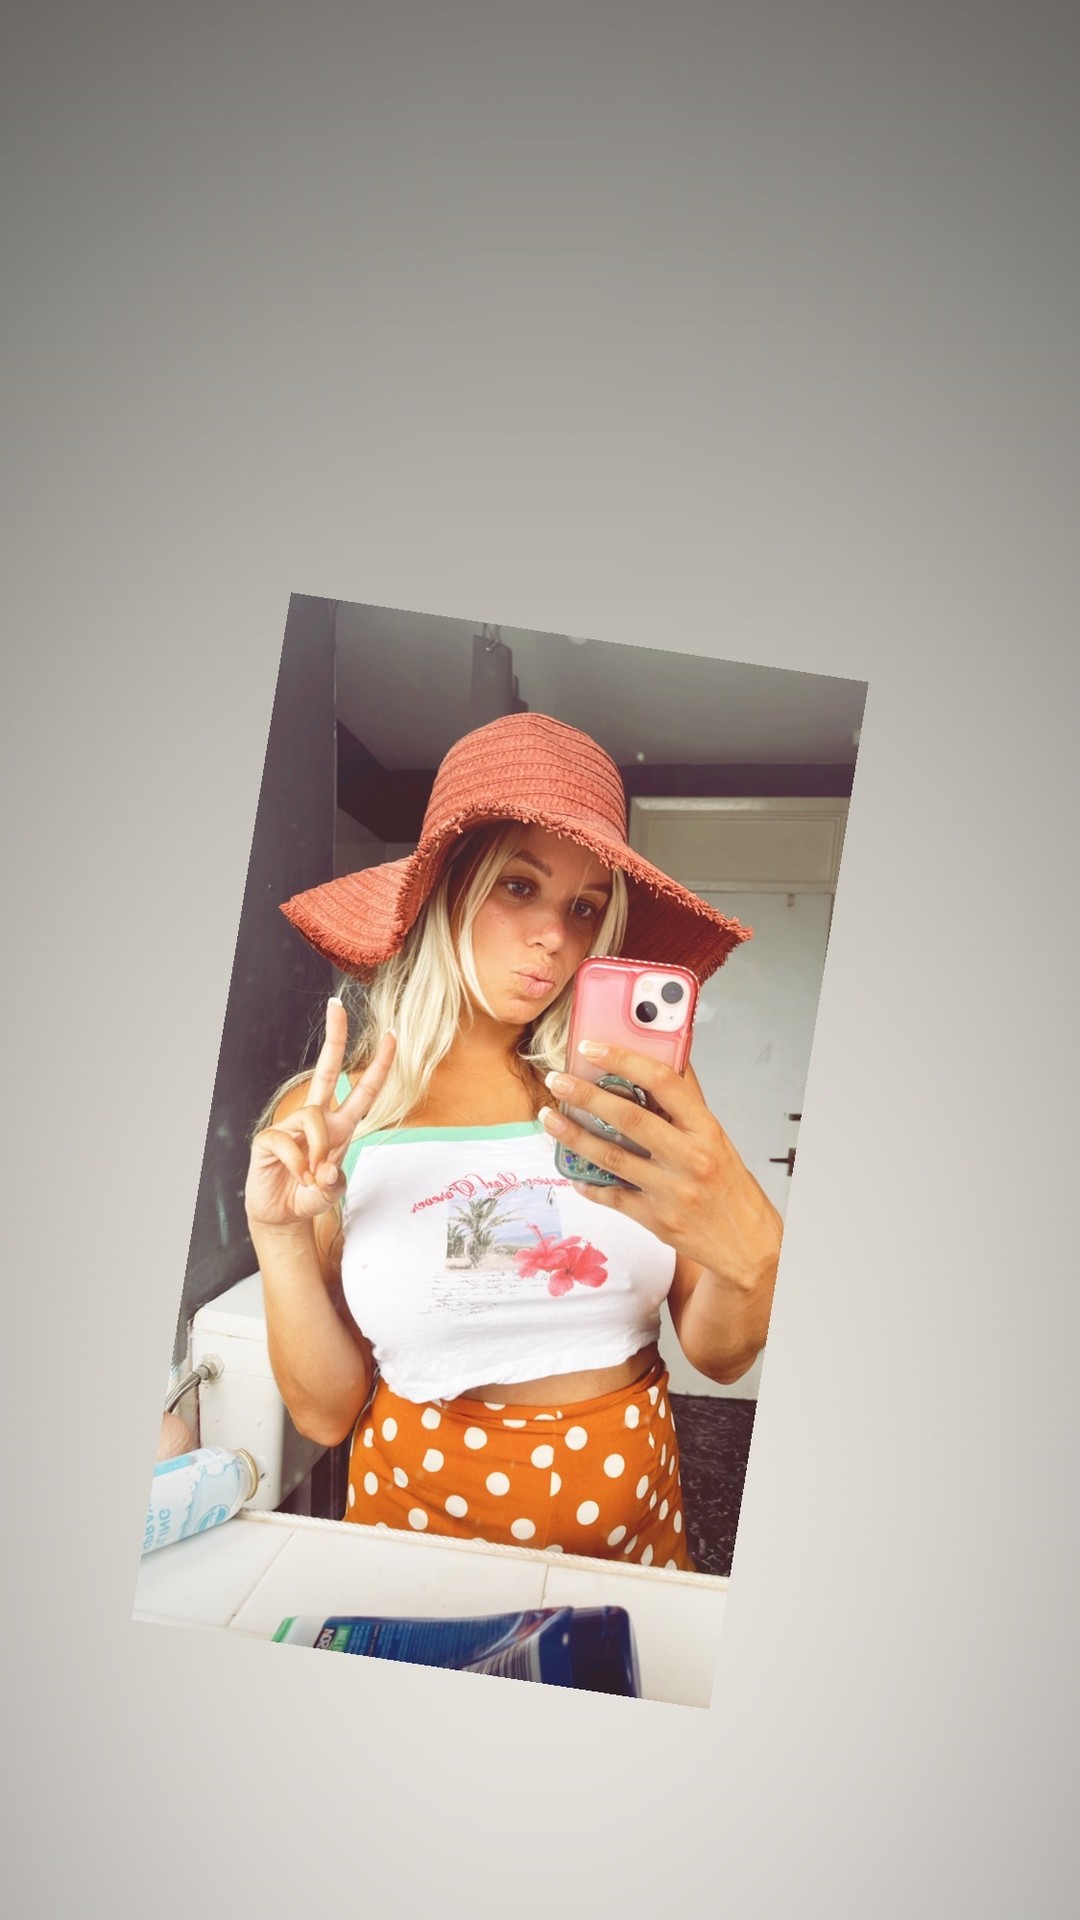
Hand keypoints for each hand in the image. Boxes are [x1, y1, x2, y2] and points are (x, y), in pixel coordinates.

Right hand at [244, 999, 395, 1230]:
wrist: (280, 1216)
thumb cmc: (309, 1196)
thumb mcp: (331, 1192)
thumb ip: (333, 1182)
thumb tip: (325, 1168)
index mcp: (340, 1126)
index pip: (364, 1091)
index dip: (380, 1065)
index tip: (392, 1035)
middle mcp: (317, 1119)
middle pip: (327, 1070)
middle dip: (334, 1037)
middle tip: (337, 1005)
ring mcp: (291, 1127)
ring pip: (313, 1118)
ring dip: (320, 1149)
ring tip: (312, 1177)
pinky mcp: (269, 1140)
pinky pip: (288, 1142)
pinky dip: (298, 1165)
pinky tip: (298, 1178)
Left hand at [539, 1040, 780, 1293]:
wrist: (746, 1243)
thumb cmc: (729, 1185)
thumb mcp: (715, 1138)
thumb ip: (684, 1106)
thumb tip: (660, 1063)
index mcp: (706, 1129)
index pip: (663, 1082)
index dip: (624, 1059)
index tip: (593, 1048)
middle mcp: (689, 1157)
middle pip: (628, 1118)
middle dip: (585, 1095)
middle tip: (558, 1081)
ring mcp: (671, 1191)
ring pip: (610, 1156)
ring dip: (573, 1136)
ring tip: (549, 1119)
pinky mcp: (655, 1219)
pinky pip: (611, 1197)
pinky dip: (588, 1184)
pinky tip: (573, 1173)